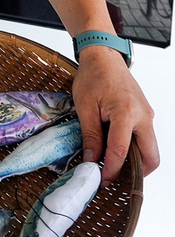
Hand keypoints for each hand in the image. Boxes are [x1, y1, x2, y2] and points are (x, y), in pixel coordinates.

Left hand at [72, 45, 159, 185]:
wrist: (104, 55)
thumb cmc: (93, 75)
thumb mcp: (85, 107)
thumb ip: (90, 136)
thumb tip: (91, 161)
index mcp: (126, 113)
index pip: (121, 151)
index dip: (110, 170)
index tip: (100, 180)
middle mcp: (143, 116)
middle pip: (151, 157)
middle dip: (135, 173)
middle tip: (114, 178)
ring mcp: (147, 115)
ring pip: (150, 149)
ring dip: (135, 160)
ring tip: (112, 165)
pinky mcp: (145, 114)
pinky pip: (145, 138)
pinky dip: (134, 148)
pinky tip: (116, 149)